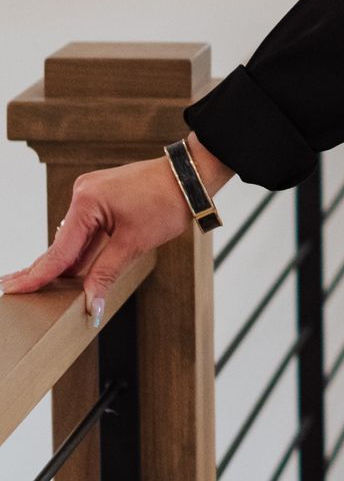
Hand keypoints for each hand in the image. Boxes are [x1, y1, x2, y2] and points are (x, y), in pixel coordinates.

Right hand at [1, 140, 234, 322]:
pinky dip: (81, 250)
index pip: (59, 250)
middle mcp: (83, 194)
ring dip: (64, 263)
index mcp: (86, 202)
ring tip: (32, 285)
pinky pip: (86, 230)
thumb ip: (106, 273)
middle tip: (10, 288)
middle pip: (61, 244)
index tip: (13, 289)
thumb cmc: (167, 202)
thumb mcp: (134, 243)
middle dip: (41, 270)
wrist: (188, 177)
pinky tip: (68, 271)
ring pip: (74, 239)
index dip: (37, 275)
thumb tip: (91, 304)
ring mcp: (91, 194)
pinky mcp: (101, 197)